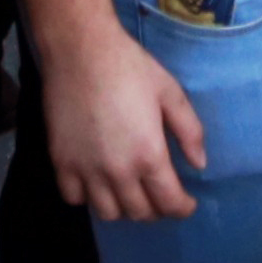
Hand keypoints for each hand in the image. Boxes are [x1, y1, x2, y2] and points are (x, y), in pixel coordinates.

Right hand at [41, 25, 208, 222]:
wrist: (80, 50)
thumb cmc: (129, 67)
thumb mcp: (170, 92)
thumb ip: (190, 131)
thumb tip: (200, 164)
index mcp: (149, 155)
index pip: (169, 203)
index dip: (183, 208)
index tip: (187, 203)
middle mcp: (118, 171)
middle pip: (140, 212)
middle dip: (157, 208)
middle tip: (160, 194)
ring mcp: (86, 170)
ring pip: (108, 212)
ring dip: (124, 207)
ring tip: (130, 191)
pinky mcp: (61, 162)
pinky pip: (74, 198)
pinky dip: (88, 197)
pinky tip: (97, 181)